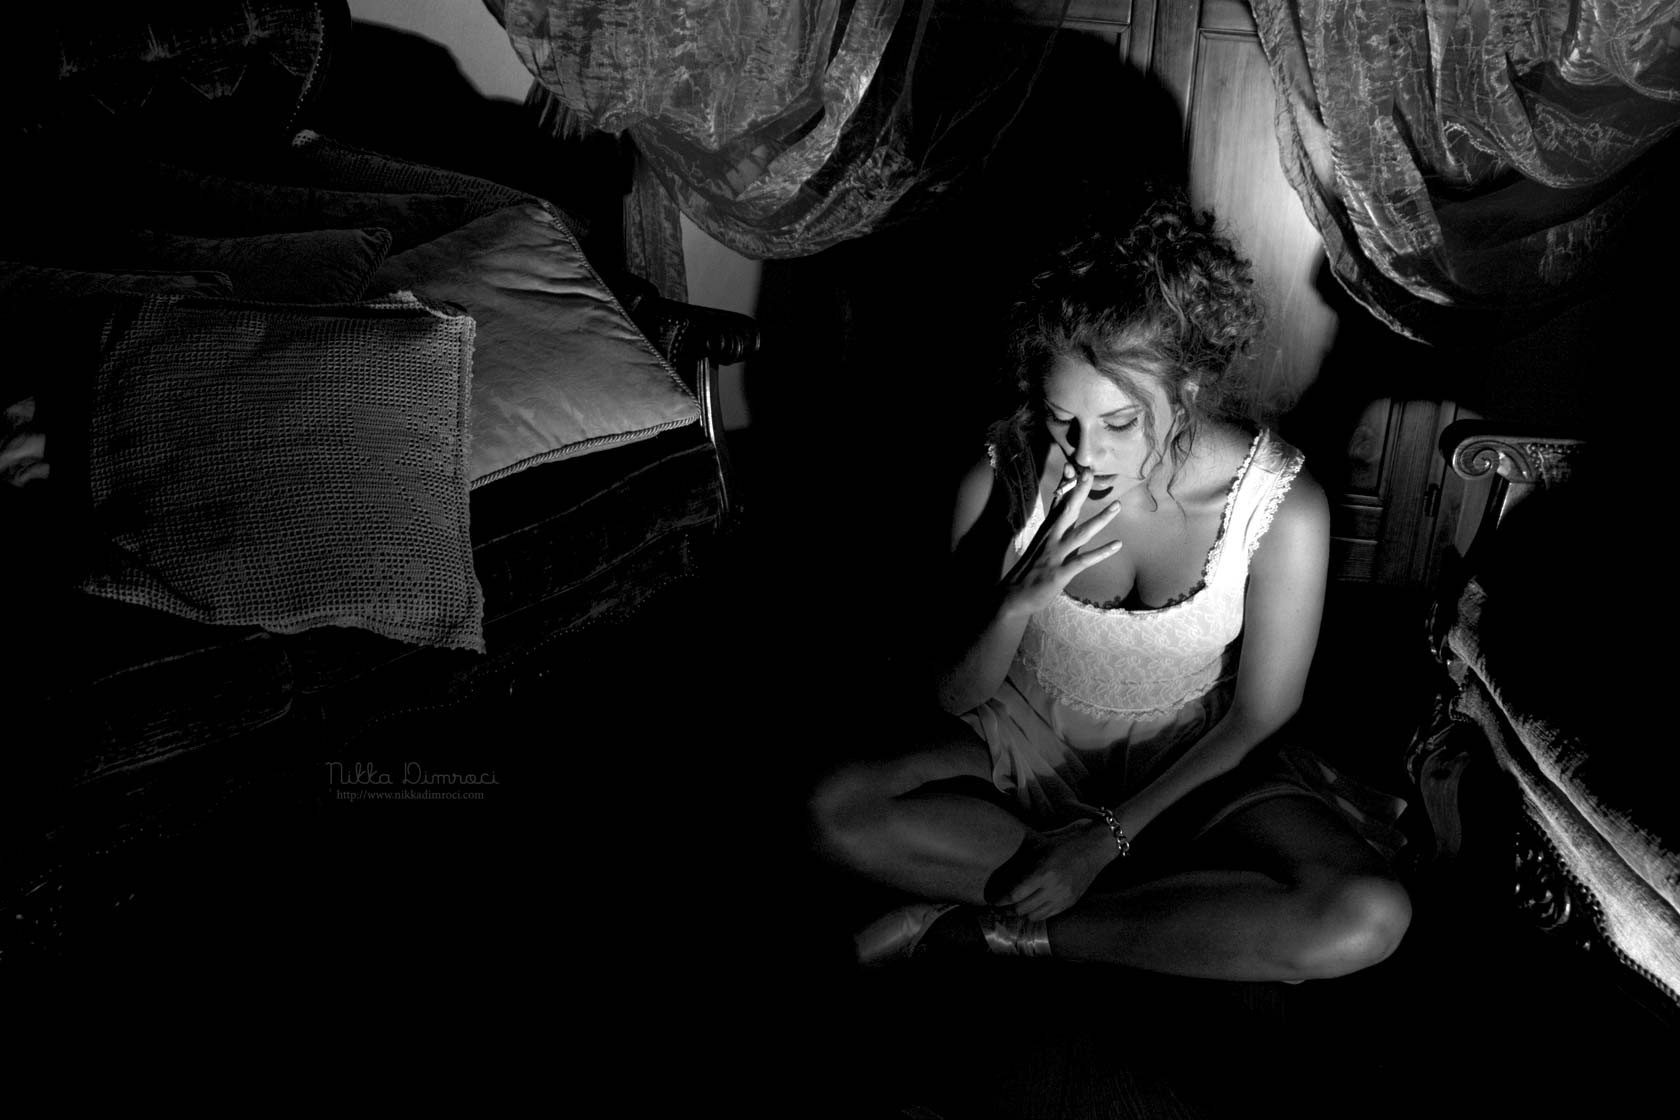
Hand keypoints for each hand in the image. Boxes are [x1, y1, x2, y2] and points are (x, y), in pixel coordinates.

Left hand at [993, 818, 1115, 921]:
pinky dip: (1037, 914)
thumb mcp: (1042, 845)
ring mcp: (1063, 897)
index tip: (992, 901)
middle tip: (998, 907)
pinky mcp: (1071, 902)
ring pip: (1034, 916)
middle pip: (1022, 908)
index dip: (1001, 900)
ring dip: (1021, 914)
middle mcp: (1053, 889)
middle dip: (1008, 910)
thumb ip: (1025, 860)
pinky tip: (1031, 908)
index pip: (1015, 894)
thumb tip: (1005, 868)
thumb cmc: (1068, 839)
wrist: (1097, 846)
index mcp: (1044, 872)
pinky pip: (1049, 915)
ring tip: (1013, 909)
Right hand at [1001, 464, 1121, 616]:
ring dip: (1100, 519)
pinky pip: (1084, 560)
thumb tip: (1063, 510)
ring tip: (1117, 505)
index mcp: (1047, 530)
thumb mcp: (1041, 543)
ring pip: (1081, 533)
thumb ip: (1054, 526)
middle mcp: (1051, 538)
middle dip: (1081, 490)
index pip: (1058, 502)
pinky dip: (1101, 552)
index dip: (1067, 484)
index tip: (1076, 465)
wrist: (1013, 595)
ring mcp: (1056, 554)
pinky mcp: (1060, 572)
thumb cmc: (1030, 569)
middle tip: (1092, 472)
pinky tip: (1118, 545)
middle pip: (1069, 509)